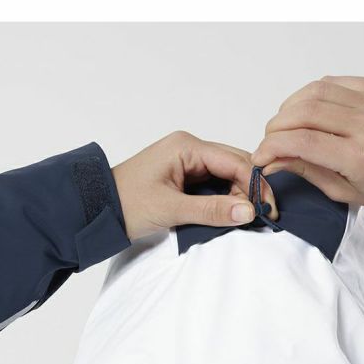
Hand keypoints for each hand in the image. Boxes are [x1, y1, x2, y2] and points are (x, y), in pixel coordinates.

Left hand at [112, 131, 276, 240]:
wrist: (96, 210)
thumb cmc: (126, 204)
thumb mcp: (171, 208)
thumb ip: (211, 210)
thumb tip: (249, 211)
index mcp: (186, 146)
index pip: (234, 161)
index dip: (255, 185)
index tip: (267, 209)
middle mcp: (190, 148)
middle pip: (235, 164)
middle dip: (251, 189)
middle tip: (263, 215)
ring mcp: (188, 161)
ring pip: (227, 174)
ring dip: (240, 195)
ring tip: (248, 217)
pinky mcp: (185, 176)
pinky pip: (216, 183)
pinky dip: (227, 198)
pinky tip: (233, 213)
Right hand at [252, 76, 363, 209]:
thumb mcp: (341, 190)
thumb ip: (304, 170)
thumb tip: (270, 160)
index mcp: (362, 157)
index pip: (304, 142)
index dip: (273, 146)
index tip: (260, 155)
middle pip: (305, 113)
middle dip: (276, 127)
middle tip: (269, 140)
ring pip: (314, 92)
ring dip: (289, 109)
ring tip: (284, 126)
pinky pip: (331, 83)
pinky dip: (310, 96)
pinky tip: (305, 112)